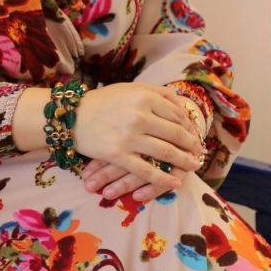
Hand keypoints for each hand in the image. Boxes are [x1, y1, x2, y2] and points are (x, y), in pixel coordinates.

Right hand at [76, 83, 203, 200]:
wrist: (71, 117)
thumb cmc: (102, 102)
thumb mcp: (130, 88)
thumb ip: (156, 92)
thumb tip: (182, 102)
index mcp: (145, 96)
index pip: (177, 114)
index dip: (190, 127)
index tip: (195, 136)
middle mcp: (140, 115)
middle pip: (176, 133)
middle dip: (191, 145)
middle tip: (199, 152)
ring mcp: (129, 136)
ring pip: (165, 152)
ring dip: (184, 161)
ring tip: (193, 166)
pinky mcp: (118, 155)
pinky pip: (146, 170)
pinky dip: (163, 178)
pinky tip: (174, 182)